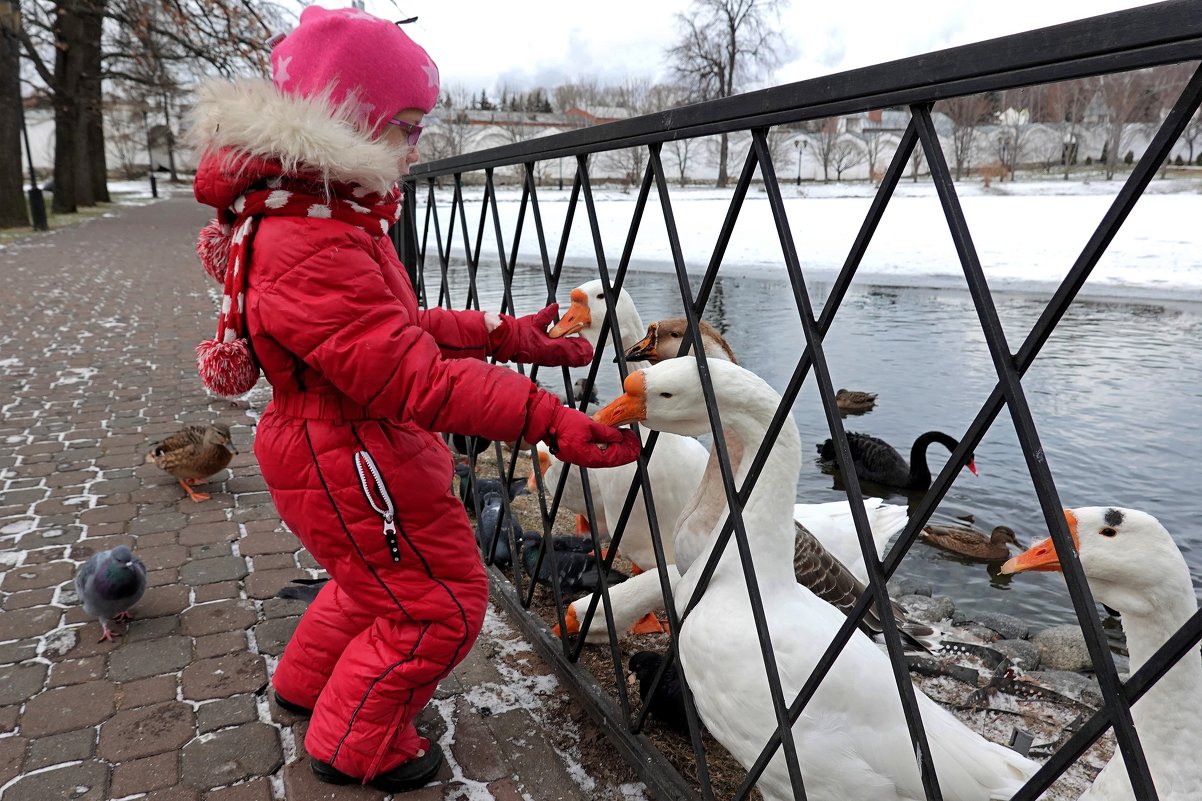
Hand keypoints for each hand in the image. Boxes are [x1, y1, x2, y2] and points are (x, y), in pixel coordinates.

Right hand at [488, 304, 592, 366]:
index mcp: (550, 347)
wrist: (507, 342)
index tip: (588, 345)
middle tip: (590, 351)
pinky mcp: (544, 358)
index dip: (581, 348)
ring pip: (566, 360)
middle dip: (581, 354)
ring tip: (585, 353)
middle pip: (571, 358)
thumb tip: (555, 306)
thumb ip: (547, 315)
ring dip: (575, 356)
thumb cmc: (519, 332)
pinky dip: (567, 356)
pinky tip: (571, 352)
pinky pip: (559, 359)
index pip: (571, 349)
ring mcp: (547, 359)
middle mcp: (551, 355)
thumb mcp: (535, 321)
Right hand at [523, 389, 639, 468]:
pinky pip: (596, 451)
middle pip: (610, 458)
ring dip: (616, 447)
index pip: (613, 457)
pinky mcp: (578, 450)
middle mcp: (586, 459)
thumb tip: (619, 437)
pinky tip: (612, 438)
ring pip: (604, 455)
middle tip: (634, 441)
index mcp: (589, 456)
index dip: (627, 452)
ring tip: (626, 438)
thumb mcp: (589, 425)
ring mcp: (581, 456)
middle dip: (624, 450)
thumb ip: (605, 432)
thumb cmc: (565, 423)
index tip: (636, 445)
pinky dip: (606, 446)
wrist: (546, 421)